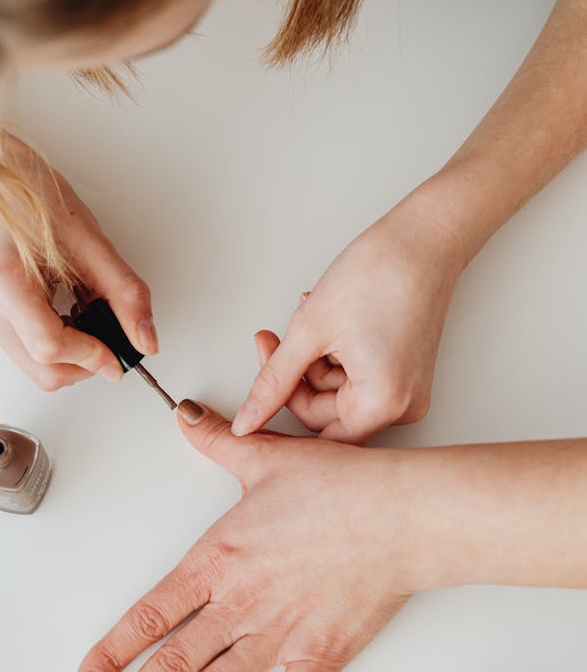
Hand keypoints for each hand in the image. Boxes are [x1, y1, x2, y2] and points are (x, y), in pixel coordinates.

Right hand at [0, 131, 155, 390]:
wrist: (2, 188)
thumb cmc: (39, 203)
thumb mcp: (93, 244)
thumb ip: (125, 296)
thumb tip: (145, 340)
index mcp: (4, 280)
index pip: (50, 346)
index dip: (91, 356)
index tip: (118, 355)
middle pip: (44, 369)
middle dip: (86, 363)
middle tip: (110, 339)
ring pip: (37, 370)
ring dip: (74, 357)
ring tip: (86, 317)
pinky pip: (30, 355)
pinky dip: (59, 347)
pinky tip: (67, 316)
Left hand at [76, 401, 413, 671]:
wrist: (403, 515)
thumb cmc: (342, 487)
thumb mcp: (267, 458)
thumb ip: (218, 442)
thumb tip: (187, 418)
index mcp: (218, 559)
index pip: (149, 615)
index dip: (112, 652)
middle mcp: (239, 605)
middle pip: (170, 664)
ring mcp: (278, 637)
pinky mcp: (318, 657)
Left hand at [232, 192, 464, 442]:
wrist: (423, 238)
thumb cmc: (381, 273)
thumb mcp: (309, 331)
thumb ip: (274, 381)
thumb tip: (248, 419)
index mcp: (384, 403)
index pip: (317, 433)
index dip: (282, 408)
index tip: (258, 390)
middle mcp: (403, 406)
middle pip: (326, 414)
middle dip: (297, 375)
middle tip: (273, 340)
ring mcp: (406, 391)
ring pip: (337, 394)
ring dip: (315, 359)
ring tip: (314, 316)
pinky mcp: (405, 375)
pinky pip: (357, 379)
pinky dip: (336, 355)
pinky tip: (332, 323)